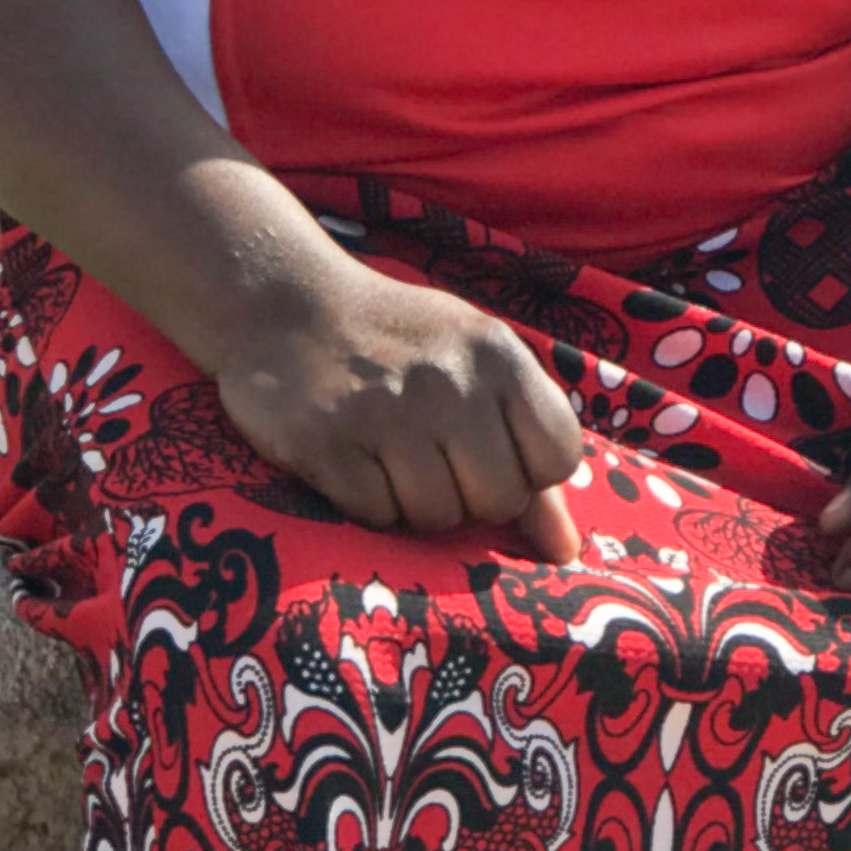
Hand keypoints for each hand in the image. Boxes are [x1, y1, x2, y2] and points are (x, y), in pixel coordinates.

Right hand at [214, 254, 586, 560]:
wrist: (285, 299)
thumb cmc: (399, 340)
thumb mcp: (476, 366)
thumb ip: (527, 448)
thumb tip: (565, 552)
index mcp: (499, 354)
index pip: (558, 457)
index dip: (529, 473)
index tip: (491, 453)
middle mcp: (450, 380)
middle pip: (499, 500)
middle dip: (470, 498)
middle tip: (432, 459)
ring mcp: (387, 412)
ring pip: (437, 517)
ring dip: (414, 504)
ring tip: (389, 455)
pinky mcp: (328, 443)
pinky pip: (377, 517)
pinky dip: (368, 503)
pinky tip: (353, 459)